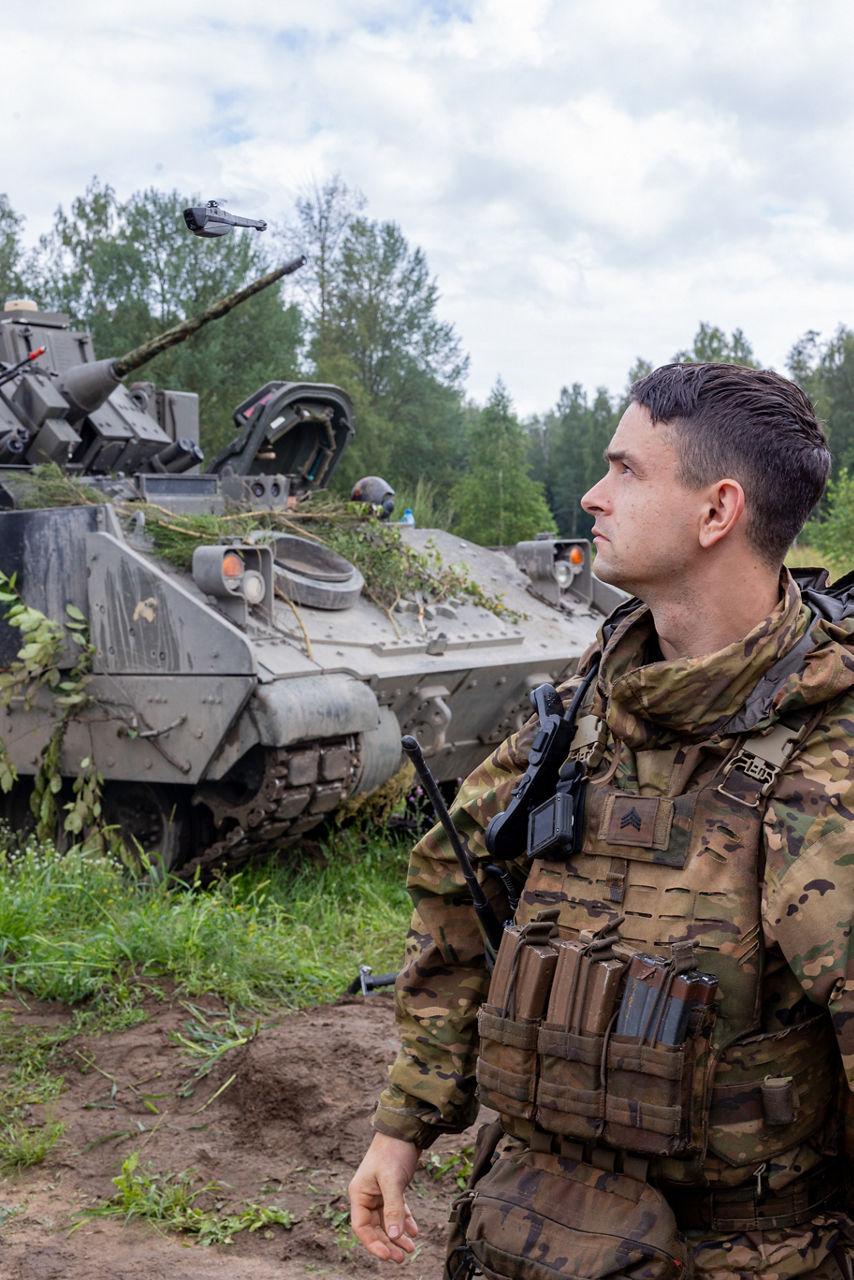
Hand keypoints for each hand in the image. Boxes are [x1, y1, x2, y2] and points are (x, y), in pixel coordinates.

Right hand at [348, 1132, 420, 1261]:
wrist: (405, 1129)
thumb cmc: (393, 1151)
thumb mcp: (392, 1180)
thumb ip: (393, 1208)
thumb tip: (394, 1235)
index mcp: (359, 1193)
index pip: (361, 1227)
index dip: (373, 1244)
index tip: (387, 1256)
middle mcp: (367, 1195)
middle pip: (374, 1228)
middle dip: (388, 1243)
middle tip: (402, 1258)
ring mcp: (379, 1192)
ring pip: (386, 1221)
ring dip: (397, 1235)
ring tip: (410, 1249)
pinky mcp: (392, 1188)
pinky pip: (396, 1211)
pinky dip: (404, 1221)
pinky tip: (414, 1232)